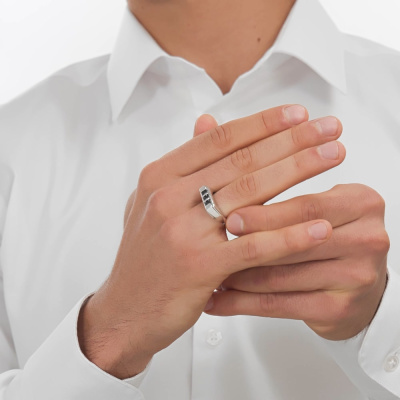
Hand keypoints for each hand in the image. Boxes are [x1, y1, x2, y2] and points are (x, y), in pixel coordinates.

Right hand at [78, 105, 344, 377]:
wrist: (125, 309)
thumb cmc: (145, 256)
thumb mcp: (152, 201)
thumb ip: (183, 162)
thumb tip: (206, 120)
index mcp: (159, 176)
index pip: (219, 139)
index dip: (262, 123)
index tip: (298, 113)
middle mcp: (168, 197)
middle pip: (241, 160)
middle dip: (292, 140)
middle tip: (329, 127)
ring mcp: (182, 231)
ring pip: (251, 193)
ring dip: (298, 171)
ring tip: (334, 156)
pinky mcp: (199, 267)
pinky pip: (253, 246)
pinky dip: (289, 236)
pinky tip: (319, 226)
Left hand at [207, 184, 388, 340]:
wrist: (360, 281)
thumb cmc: (334, 236)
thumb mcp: (323, 205)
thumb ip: (289, 195)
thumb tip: (236, 198)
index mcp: (362, 204)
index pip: (306, 207)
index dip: (265, 214)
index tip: (230, 217)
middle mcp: (367, 240)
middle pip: (293, 243)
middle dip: (249, 246)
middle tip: (213, 245)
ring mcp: (356, 277)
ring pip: (281, 276)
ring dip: (239, 277)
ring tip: (212, 271)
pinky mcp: (339, 309)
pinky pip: (281, 305)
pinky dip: (245, 303)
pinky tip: (222, 300)